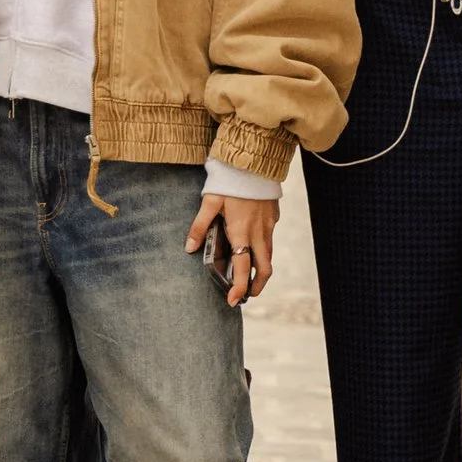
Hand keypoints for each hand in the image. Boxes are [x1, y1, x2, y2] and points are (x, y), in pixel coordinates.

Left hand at [188, 191, 277, 307]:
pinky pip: (269, 238)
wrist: (254, 160)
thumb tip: (189, 247)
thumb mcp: (210, 201)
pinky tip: (252, 245)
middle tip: (246, 295)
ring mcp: (269, 225)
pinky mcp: (273, 216)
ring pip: (269, 255)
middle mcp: (259, 232)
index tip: (234, 300)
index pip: (242, 268)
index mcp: (242, 232)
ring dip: (261, 269)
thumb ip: (200, 225)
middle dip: (257, 286)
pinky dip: (263, 250)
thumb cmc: (231, 180)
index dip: (239, 287)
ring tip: (249, 276)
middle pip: (264, 268)